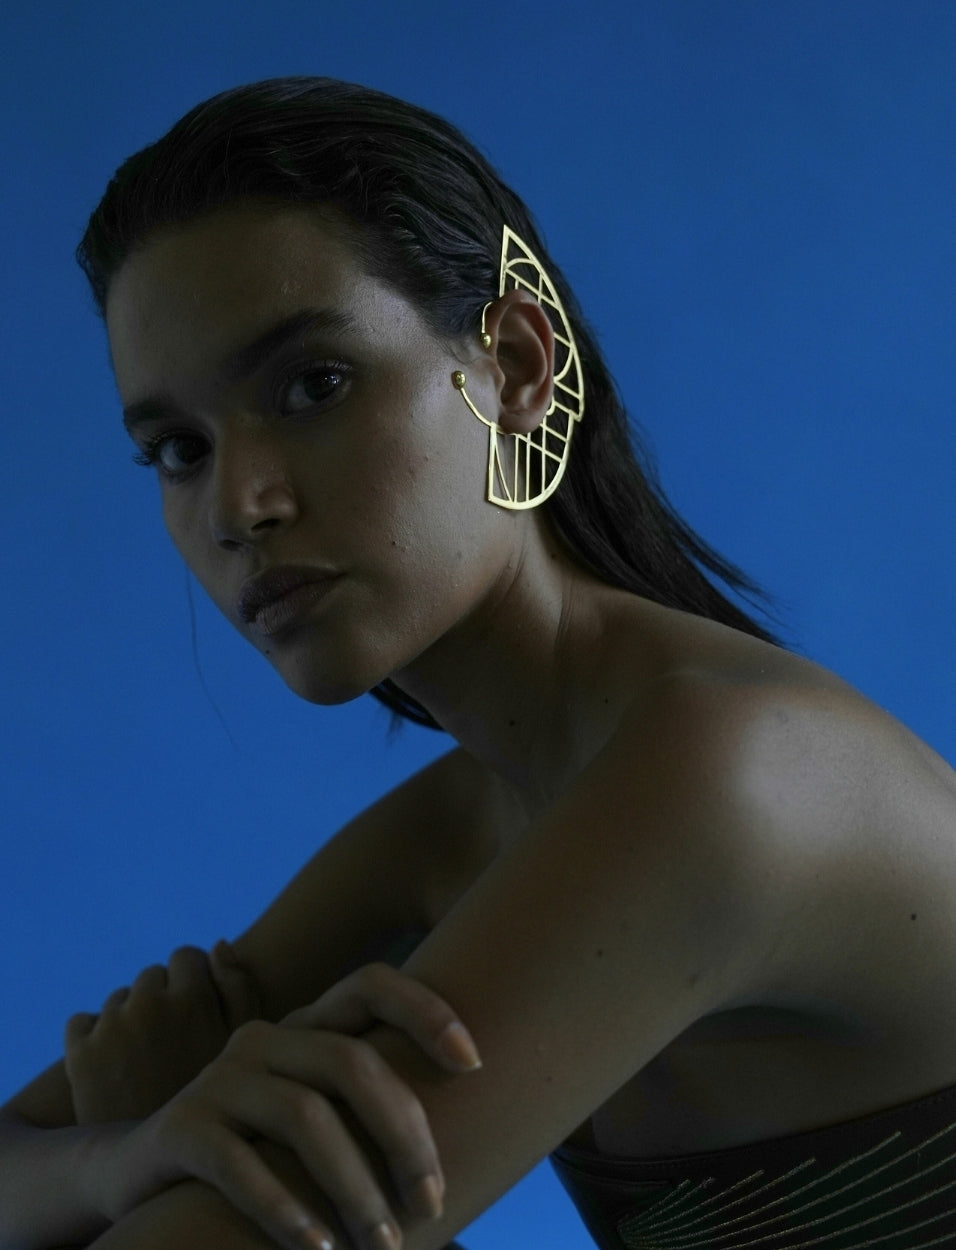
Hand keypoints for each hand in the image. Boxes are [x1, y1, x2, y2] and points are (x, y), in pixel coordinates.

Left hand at [65, 942, 258, 1122]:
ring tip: (144, 1060)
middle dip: (161, 999)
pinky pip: (81, 1022)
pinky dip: (92, 1037)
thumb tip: (217, 943)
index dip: (193, 981)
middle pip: (151, 977)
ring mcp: (110, 1027)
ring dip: (129, 1018)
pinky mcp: (79, 1053)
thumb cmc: (219, 1104)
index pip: (185, 956)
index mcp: (192, 997)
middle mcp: (149, 1003)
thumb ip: (240, 986)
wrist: (162, 1170)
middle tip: (171, 1042)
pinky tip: (113, 1065)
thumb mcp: (247, 1044)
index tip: (197, 1011)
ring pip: (117, 1000)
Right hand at [91, 964, 480, 1249]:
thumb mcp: (310, 1114)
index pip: (370, 984)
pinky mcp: (180, 1129)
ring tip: (383, 1245)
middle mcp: (263, 1038)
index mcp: (303, 1024)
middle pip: (350, 1061)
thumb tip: (474, 1135)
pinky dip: (287, 1210)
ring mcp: (218, 1078)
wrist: (138, 1171)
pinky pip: (240, 1166)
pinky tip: (320, 1249)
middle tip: (432, 1203)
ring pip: (305, 1118)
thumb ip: (363, 1108)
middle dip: (403, 1135)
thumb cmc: (256, 1149)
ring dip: (355, 1188)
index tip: (475, 1063)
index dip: (425, 1008)